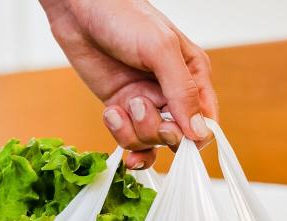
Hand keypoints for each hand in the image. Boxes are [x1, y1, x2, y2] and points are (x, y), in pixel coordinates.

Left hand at [40, 0, 217, 168]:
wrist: (80, 11)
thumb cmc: (125, 17)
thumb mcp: (161, 49)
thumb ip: (183, 91)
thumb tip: (199, 132)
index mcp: (193, 76)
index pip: (206, 122)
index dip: (192, 137)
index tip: (173, 132)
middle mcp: (172, 93)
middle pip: (177, 138)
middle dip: (157, 130)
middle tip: (139, 105)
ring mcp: (146, 103)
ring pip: (151, 141)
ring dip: (134, 130)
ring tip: (121, 104)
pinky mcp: (122, 108)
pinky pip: (129, 138)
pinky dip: (119, 133)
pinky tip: (110, 113)